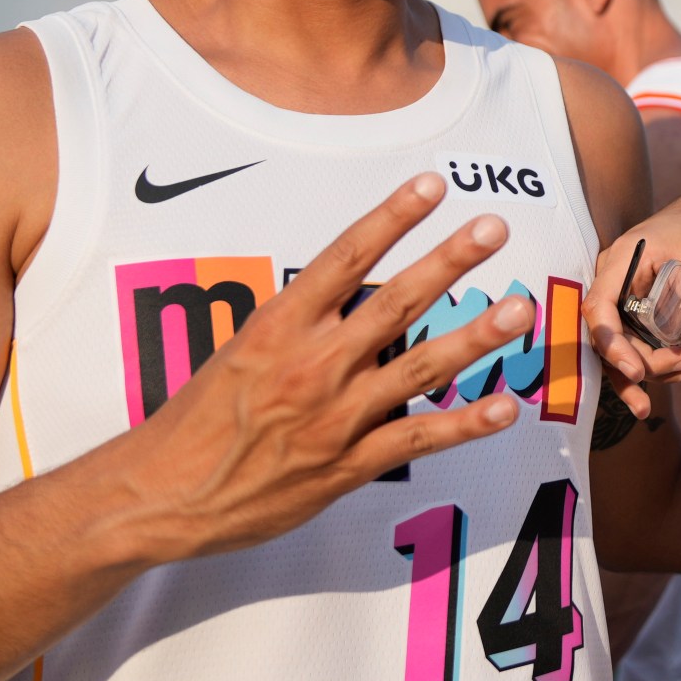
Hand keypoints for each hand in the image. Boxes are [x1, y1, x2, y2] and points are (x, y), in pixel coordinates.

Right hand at [116, 173, 535, 559]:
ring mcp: (333, 416)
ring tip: (520, 309)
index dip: (392, 218)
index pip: (344, 257)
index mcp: (278, 326)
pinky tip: (505, 408)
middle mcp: (312, 363)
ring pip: (418, 367)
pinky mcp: (345, 466)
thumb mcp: (236, 352)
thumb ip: (295, 326)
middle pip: (394, 302)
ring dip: (474, 337)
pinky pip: (416, 439)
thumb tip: (343, 297)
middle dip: (449, 261)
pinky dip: (464, 424)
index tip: (432, 184)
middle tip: (494, 227)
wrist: (160, 495)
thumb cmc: (195, 422)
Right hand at [584, 178, 680, 412]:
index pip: (599, 307)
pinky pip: (638, 342)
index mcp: (624, 259)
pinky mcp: (636, 310)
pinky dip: (661, 361)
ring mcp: (622, 296)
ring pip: (624, 345)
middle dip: (647, 361)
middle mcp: (614, 279)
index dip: (611, 343)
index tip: (637, 371)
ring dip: (657, 367)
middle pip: (611, 335)